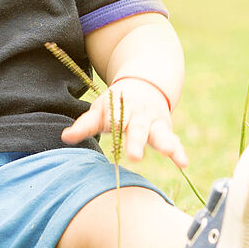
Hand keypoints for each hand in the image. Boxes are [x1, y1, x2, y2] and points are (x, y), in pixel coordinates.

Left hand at [61, 77, 188, 167]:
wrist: (146, 83)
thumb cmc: (117, 103)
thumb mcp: (101, 109)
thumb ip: (85, 124)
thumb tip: (65, 137)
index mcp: (122, 109)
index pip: (116, 118)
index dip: (114, 123)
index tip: (112, 128)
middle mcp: (140, 116)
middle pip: (138, 129)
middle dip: (137, 141)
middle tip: (135, 156)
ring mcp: (156, 123)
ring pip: (161, 134)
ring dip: (166, 145)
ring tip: (171, 154)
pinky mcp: (166, 131)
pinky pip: (175, 142)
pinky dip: (179, 152)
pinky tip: (183, 163)